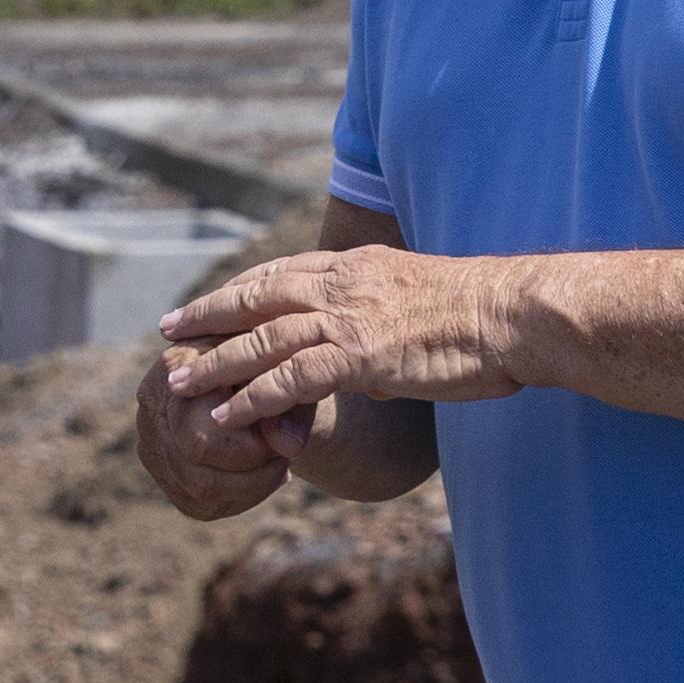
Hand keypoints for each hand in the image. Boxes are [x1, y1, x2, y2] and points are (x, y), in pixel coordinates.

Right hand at [131, 351, 296, 522]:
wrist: (249, 372)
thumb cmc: (270, 366)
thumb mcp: (288, 373)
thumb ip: (290, 405)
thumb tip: (287, 447)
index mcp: (176, 369)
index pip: (205, 436)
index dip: (253, 448)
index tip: (284, 439)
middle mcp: (152, 405)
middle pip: (198, 468)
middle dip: (253, 470)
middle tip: (283, 458)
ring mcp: (151, 440)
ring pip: (199, 491)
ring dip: (250, 488)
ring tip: (278, 468)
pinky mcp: (162, 470)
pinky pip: (197, 504)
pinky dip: (238, 498)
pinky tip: (260, 478)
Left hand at [154, 248, 532, 446]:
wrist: (515, 315)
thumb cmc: (486, 320)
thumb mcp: (423, 311)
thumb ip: (385, 334)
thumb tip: (371, 373)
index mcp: (359, 267)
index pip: (283, 272)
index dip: (240, 288)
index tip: (209, 301)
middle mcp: (345, 284)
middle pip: (257, 295)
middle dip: (208, 314)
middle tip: (168, 330)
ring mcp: (348, 318)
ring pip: (262, 337)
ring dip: (216, 361)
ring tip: (179, 381)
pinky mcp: (359, 355)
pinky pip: (290, 378)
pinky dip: (253, 397)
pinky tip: (228, 415)